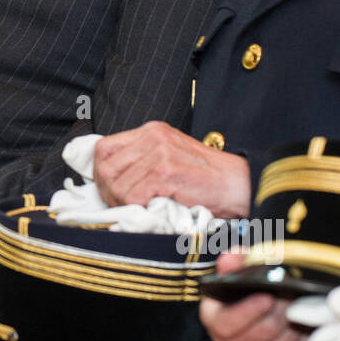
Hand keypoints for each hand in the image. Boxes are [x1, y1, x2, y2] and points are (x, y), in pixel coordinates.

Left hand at [92, 121, 250, 217]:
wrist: (240, 185)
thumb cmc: (206, 181)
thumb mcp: (169, 159)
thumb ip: (141, 162)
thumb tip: (107, 180)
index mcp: (151, 131)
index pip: (103, 148)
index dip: (100, 173)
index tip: (110, 191)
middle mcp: (153, 136)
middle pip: (104, 166)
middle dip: (107, 191)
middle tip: (121, 206)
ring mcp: (160, 153)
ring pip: (116, 183)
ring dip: (122, 203)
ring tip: (139, 209)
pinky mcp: (166, 172)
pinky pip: (132, 195)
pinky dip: (136, 208)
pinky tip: (151, 209)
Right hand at [200, 251, 309, 340]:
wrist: (252, 311)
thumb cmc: (243, 291)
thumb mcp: (234, 272)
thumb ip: (233, 262)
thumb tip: (232, 257)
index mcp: (214, 319)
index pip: (228, 322)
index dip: (248, 311)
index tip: (267, 296)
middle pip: (261, 333)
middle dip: (280, 313)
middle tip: (293, 296)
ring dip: (294, 326)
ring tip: (301, 309)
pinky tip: (305, 327)